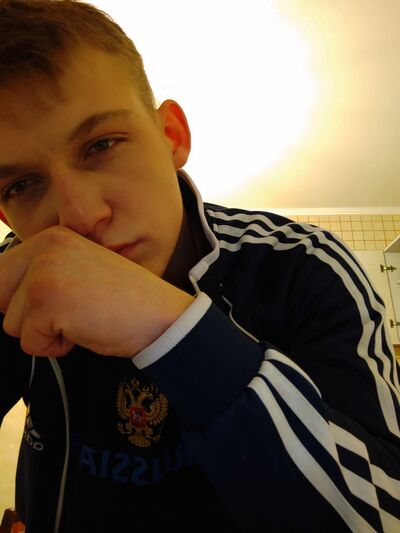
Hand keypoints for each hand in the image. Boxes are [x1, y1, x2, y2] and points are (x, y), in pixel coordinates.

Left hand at [0, 226, 193, 357]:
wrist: (160, 316)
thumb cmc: (123, 302)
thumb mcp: (78, 273)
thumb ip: (42, 275)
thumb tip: (4, 299)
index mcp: (51, 238)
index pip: (1, 275)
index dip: (20, 301)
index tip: (56, 305)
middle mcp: (44, 247)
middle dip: (27, 316)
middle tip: (69, 312)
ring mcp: (45, 272)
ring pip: (10, 323)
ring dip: (44, 333)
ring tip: (82, 318)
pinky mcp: (48, 300)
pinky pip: (30, 343)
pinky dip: (56, 347)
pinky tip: (86, 329)